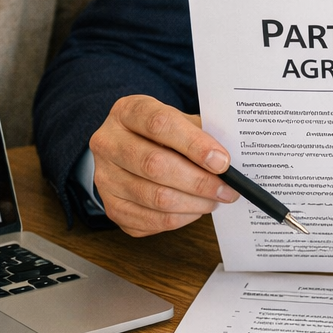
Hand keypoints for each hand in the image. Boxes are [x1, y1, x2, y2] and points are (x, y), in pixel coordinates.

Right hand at [87, 95, 239, 236]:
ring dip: (193, 203)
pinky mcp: (111, 208)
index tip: (222, 161)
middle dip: (199, 181)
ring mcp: (104, 178)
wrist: (131, 148)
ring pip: (154, 197)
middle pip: (154, 165)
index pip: (160, 124)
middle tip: (227, 188)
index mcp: (127, 111)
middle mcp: (107, 143)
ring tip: (215, 199)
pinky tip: (195, 209)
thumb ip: (202, 134)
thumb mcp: (180, 120)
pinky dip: (180, 218)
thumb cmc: (163, 133)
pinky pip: (150, 220)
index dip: (194, 144)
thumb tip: (226, 161)